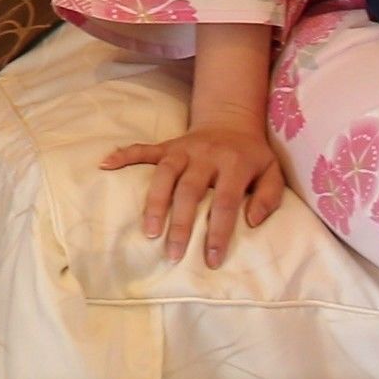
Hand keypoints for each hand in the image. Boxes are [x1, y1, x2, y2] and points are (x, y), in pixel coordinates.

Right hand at [100, 121, 288, 265]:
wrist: (232, 119)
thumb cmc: (252, 156)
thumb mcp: (272, 173)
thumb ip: (269, 198)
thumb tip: (252, 222)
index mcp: (234, 164)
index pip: (224, 201)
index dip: (218, 232)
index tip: (211, 260)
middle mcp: (205, 155)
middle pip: (189, 190)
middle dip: (180, 224)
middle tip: (173, 254)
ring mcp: (183, 149)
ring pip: (164, 174)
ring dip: (154, 202)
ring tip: (148, 232)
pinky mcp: (168, 145)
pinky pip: (144, 149)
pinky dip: (124, 155)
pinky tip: (106, 165)